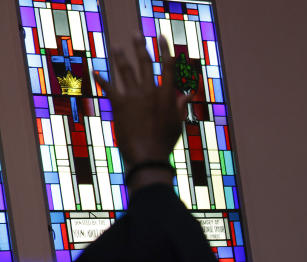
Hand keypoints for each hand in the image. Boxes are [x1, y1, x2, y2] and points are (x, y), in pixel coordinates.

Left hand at [95, 35, 187, 191]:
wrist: (147, 156)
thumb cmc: (164, 142)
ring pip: (125, 70)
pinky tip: (95, 72)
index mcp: (167, 95)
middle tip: (136, 34)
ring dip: (120, 57)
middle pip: (145, 62)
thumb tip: (185, 94)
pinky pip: (108, 87)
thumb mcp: (176, 123)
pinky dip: (101, 79)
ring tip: (116, 47)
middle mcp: (150, 91)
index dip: (165, 49)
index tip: (161, 37)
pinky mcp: (119, 104)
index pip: (168, 66)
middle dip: (141, 46)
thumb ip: (179, 106)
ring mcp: (134, 96)